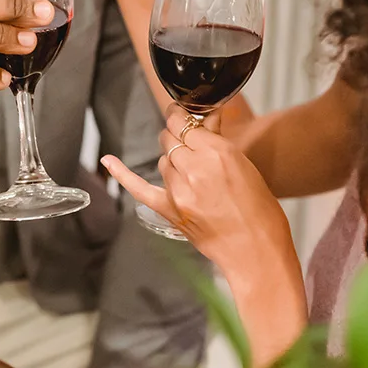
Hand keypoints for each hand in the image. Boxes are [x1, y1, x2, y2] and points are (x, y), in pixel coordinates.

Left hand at [101, 105, 293, 272]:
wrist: (255, 251)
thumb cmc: (259, 211)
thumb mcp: (245, 167)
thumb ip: (219, 141)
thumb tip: (208, 118)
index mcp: (218, 152)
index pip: (186, 123)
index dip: (183, 118)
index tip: (182, 115)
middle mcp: (194, 167)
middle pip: (170, 140)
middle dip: (178, 139)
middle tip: (190, 147)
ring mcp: (179, 189)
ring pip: (163, 161)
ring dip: (173, 161)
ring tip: (193, 175)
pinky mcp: (168, 209)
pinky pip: (139, 186)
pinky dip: (122, 173)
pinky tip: (108, 160)